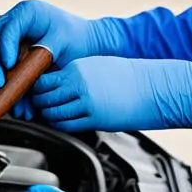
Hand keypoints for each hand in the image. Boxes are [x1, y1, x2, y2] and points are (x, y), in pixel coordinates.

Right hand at [0, 1, 119, 118]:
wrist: (86, 45)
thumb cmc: (76, 37)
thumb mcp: (63, 41)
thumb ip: (44, 51)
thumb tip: (26, 66)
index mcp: (26, 13)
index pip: (4, 29)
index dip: (3, 47)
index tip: (9, 65)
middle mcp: (14, 25)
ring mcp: (11, 42)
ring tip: (12, 104)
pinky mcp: (13, 58)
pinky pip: (4, 75)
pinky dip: (9, 91)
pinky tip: (19, 105)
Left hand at [29, 56, 191, 133]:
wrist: (156, 87)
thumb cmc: (131, 78)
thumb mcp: (99, 68)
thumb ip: (77, 75)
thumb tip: (58, 86)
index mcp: (78, 67)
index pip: (43, 78)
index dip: (36, 87)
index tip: (35, 92)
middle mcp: (78, 82)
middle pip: (43, 96)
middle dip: (37, 103)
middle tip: (37, 107)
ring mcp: (86, 101)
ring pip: (51, 112)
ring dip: (48, 115)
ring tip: (51, 115)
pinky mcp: (94, 118)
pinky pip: (67, 125)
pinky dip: (60, 125)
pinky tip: (64, 122)